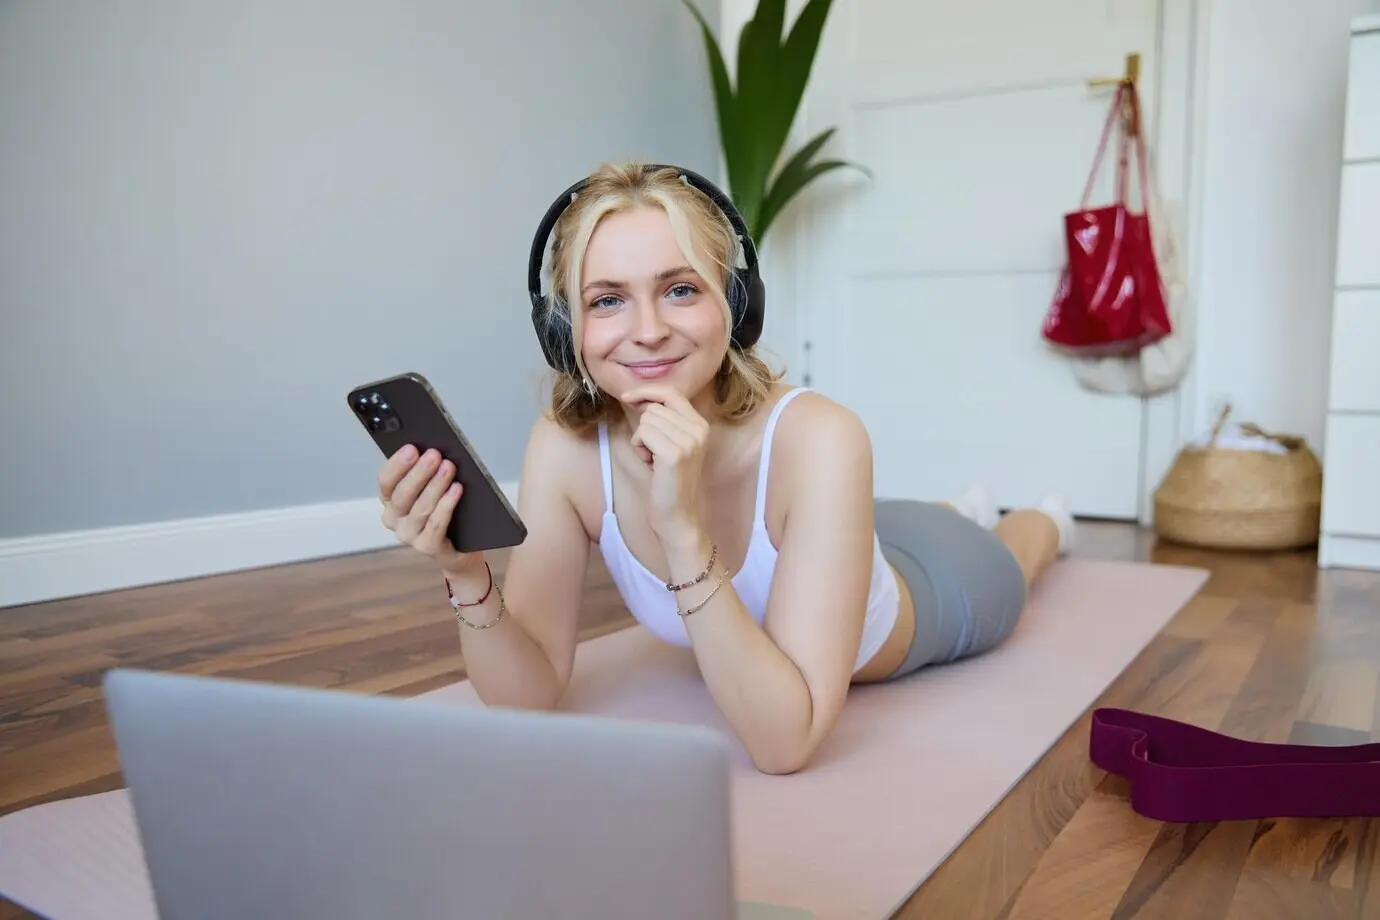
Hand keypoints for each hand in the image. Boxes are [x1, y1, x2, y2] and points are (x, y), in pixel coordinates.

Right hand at [377, 445, 480, 576]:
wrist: (462, 546)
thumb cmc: (447, 510)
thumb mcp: (434, 487)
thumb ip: (428, 472)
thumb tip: (433, 451)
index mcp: (390, 500)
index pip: (385, 481)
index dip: (397, 464)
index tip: (412, 448)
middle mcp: (394, 519)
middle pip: (401, 495)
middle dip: (419, 473)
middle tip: (434, 455)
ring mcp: (409, 535)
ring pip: (420, 509)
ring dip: (435, 486)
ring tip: (449, 468)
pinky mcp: (427, 547)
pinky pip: (435, 525)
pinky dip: (446, 506)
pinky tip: (456, 490)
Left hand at [622, 385, 709, 545]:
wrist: (678, 515)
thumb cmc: (669, 481)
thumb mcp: (671, 443)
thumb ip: (662, 419)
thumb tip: (638, 396)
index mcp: (701, 425)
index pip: (671, 392)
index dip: (646, 391)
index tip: (627, 396)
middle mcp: (699, 430)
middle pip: (654, 409)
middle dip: (645, 429)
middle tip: (654, 454)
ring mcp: (688, 441)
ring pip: (646, 421)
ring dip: (641, 441)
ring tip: (654, 461)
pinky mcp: (674, 454)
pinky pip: (642, 434)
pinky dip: (640, 448)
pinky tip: (651, 465)